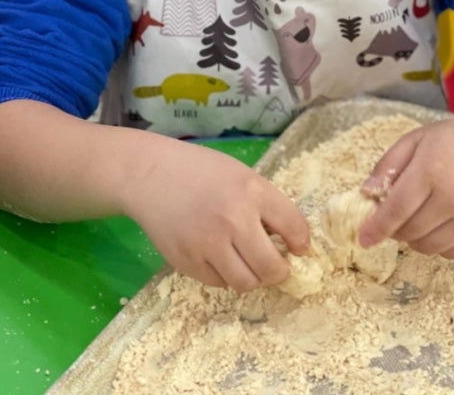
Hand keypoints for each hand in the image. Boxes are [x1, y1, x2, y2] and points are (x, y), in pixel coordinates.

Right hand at [121, 137, 309, 291]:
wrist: (151, 175)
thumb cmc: (201, 171)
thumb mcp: (241, 175)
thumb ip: (264, 204)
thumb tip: (289, 241)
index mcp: (252, 191)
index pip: (293, 227)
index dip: (302, 243)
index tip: (299, 249)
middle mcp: (233, 219)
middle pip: (271, 267)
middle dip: (279, 271)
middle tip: (276, 266)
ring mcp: (208, 244)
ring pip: (245, 283)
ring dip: (252, 277)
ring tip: (247, 263)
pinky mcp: (186, 261)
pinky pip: (217, 282)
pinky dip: (223, 275)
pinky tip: (218, 256)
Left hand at [358, 112, 453, 258]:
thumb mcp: (416, 140)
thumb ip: (388, 165)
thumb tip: (366, 194)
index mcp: (432, 170)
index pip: (396, 209)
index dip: (376, 228)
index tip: (364, 239)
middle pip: (411, 232)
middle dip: (396, 229)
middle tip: (397, 215)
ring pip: (430, 247)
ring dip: (417, 239)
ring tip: (421, 216)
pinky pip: (453, 254)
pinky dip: (440, 245)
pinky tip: (442, 223)